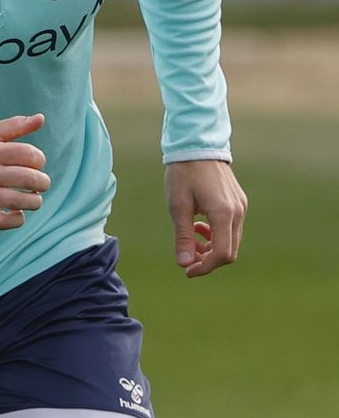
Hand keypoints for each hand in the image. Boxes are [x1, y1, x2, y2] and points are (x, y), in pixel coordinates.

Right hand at [0, 114, 50, 228]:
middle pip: (28, 178)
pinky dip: (17, 219)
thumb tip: (40, 118)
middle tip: (40, 182)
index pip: (28, 154)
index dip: (39, 159)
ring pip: (20, 201)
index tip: (34, 163)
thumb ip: (16, 125)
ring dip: (35, 201)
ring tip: (32, 197)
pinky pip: (4, 222)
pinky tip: (18, 212)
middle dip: (43, 182)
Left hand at [166, 159, 245, 277]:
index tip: (187, 270)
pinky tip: (199, 227)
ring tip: (191, 240)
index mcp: (224, 213)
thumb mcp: (178, 206)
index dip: (206, 267)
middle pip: (229, 251)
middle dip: (208, 260)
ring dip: (212, 247)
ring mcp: (241, 207)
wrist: (196, 147)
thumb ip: (183, 236)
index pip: (222, 254)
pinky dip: (217, 234)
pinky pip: (232, 228)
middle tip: (187, 259)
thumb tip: (184, 264)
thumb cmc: (183, 174)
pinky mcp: (239, 202)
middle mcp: (238, 212)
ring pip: (231, 240)